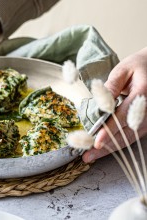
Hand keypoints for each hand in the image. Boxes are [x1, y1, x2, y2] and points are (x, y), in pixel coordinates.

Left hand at [83, 47, 146, 162]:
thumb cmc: (138, 66)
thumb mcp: (123, 69)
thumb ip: (112, 85)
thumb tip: (100, 103)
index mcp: (143, 94)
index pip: (123, 116)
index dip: (110, 130)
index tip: (97, 142)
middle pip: (126, 133)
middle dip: (106, 147)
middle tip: (87, 156)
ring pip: (130, 138)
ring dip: (110, 149)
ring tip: (91, 156)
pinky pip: (132, 136)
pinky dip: (117, 144)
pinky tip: (103, 149)